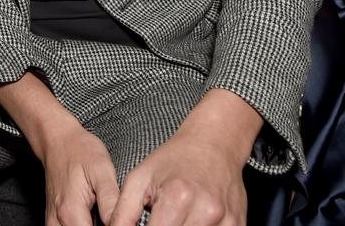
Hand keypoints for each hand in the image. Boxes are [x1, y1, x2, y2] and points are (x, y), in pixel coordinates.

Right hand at [41, 121, 119, 225]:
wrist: (57, 139)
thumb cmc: (80, 151)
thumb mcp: (102, 171)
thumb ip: (110, 202)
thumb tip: (120, 225)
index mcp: (71, 212)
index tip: (122, 225)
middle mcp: (58, 220)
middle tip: (113, 220)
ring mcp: (53, 220)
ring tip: (101, 221)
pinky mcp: (53, 218)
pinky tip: (91, 222)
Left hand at [110, 131, 246, 225]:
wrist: (214, 144)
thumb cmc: (174, 160)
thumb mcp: (139, 177)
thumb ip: (123, 210)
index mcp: (178, 197)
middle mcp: (207, 211)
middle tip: (154, 222)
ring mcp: (228, 221)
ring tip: (172, 220)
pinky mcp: (240, 225)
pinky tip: (189, 222)